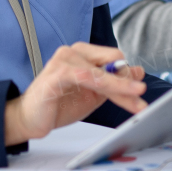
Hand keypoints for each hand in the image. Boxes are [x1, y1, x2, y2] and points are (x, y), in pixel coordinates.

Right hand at [4, 43, 146, 144]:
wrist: (30, 119)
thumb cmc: (58, 104)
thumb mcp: (93, 94)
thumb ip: (113, 83)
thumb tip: (138, 72)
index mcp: (82, 53)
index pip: (115, 59)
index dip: (129, 77)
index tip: (140, 95)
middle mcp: (73, 51)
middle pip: (112, 61)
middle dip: (128, 82)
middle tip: (141, 101)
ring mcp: (63, 60)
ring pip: (101, 71)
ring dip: (120, 87)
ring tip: (136, 100)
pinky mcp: (56, 74)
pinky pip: (84, 76)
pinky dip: (101, 84)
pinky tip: (111, 92)